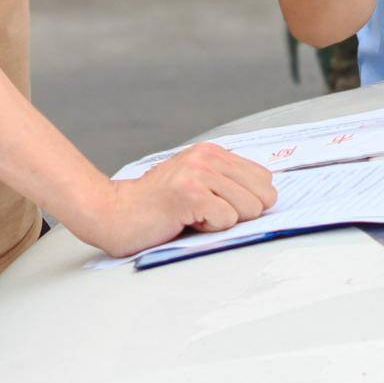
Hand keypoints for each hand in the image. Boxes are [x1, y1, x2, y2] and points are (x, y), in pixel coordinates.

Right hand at [87, 144, 278, 258]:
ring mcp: (198, 173)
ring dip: (223, 222)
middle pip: (264, 195)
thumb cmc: (155, 206)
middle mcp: (207, 157)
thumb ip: (226, 183)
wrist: (114, 212)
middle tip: (207, 213)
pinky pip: (227, 220)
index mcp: (212, 152)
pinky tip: (186, 221)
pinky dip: (210, 230)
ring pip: (249, 208)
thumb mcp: (196, 183)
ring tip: (194, 216)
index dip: (249, 201)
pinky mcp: (190, 194)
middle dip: (241, 213)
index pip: (264, 177)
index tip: (220, 206)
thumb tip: (268, 197)